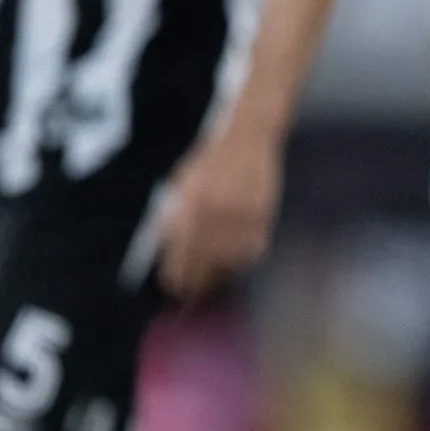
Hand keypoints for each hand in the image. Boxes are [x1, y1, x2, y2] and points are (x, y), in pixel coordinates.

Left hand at [155, 124, 282, 299]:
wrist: (246, 135)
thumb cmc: (207, 159)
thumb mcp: (181, 185)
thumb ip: (172, 217)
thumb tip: (167, 253)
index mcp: (188, 208)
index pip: (178, 258)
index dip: (175, 278)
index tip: (174, 289)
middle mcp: (213, 216)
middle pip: (202, 267)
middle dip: (194, 284)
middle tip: (189, 295)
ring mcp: (240, 218)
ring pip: (228, 263)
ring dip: (219, 274)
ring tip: (212, 281)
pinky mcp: (262, 218)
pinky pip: (250, 252)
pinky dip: (241, 260)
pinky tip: (233, 260)